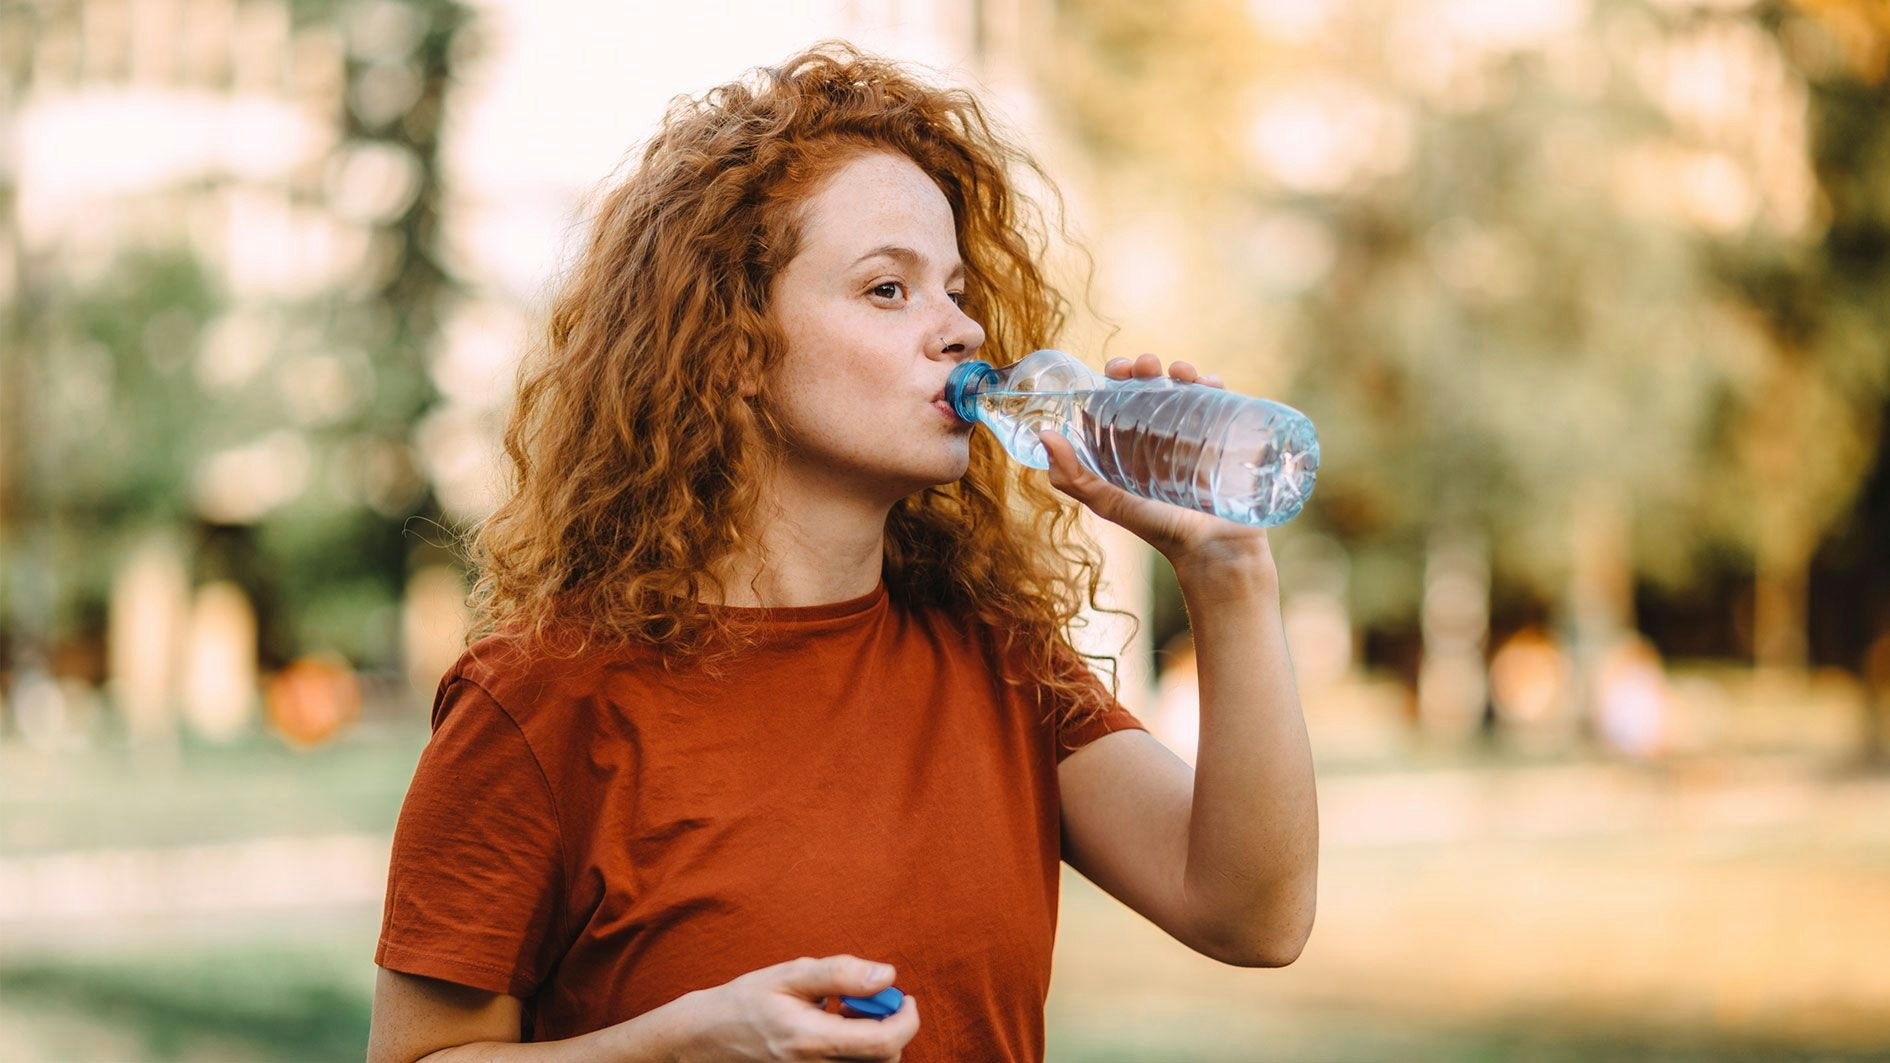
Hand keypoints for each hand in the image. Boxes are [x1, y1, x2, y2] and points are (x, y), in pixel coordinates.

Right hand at [674, 954, 918, 1061]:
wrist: (708, 1037)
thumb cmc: (748, 1001)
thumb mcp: (791, 975)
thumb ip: (840, 973)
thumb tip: (887, 976)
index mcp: (811, 1040)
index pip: (883, 1044)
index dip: (906, 1020)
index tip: (904, 997)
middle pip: (884, 1061)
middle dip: (891, 1027)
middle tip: (867, 1000)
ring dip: (875, 1040)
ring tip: (847, 1014)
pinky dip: (857, 1050)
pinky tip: (837, 1030)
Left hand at [1038, 353, 1271, 570]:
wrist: (1212, 548)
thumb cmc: (1159, 527)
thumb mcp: (1108, 502)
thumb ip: (1073, 477)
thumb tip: (1045, 435)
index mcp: (1127, 444)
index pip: (1117, 399)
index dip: (1114, 378)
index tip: (1116, 370)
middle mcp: (1157, 434)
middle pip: (1148, 387)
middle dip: (1144, 368)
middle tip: (1144, 367)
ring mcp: (1190, 432)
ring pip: (1182, 387)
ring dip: (1178, 370)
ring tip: (1178, 372)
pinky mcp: (1221, 434)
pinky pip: (1217, 401)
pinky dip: (1211, 384)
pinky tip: (1207, 384)